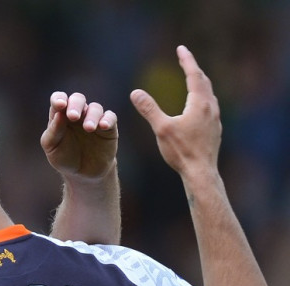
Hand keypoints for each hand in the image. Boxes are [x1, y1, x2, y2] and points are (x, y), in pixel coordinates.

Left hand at [41, 91, 117, 183]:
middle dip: (75, 105)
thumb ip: (53, 132)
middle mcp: (78, 114)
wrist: (83, 174)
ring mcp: (93, 119)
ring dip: (91, 116)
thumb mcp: (52, 148)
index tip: (59, 105)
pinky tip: (103, 126)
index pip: (58, 99)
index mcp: (60, 116)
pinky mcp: (108, 128)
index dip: (58, 99)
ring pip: (95, 108)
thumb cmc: (64, 158)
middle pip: (78, 99)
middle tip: (73, 117)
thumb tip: (59, 114)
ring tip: (88, 128)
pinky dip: (107, 119)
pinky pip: (110, 117)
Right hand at [130, 45, 220, 176]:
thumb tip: (135, 93)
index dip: (186, 60)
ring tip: (193, 79)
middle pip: (204, 82)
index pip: (193, 75)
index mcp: (199, 103)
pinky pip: (210, 107)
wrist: (201, 172)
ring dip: (200, 83)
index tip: (181, 48)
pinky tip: (198, 106)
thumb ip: (149, 109)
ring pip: (209, 94)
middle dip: (194, 69)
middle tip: (186, 60)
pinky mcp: (215, 130)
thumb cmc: (181, 151)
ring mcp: (215, 119)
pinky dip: (202, 98)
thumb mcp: (161, 128)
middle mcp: (211, 108)